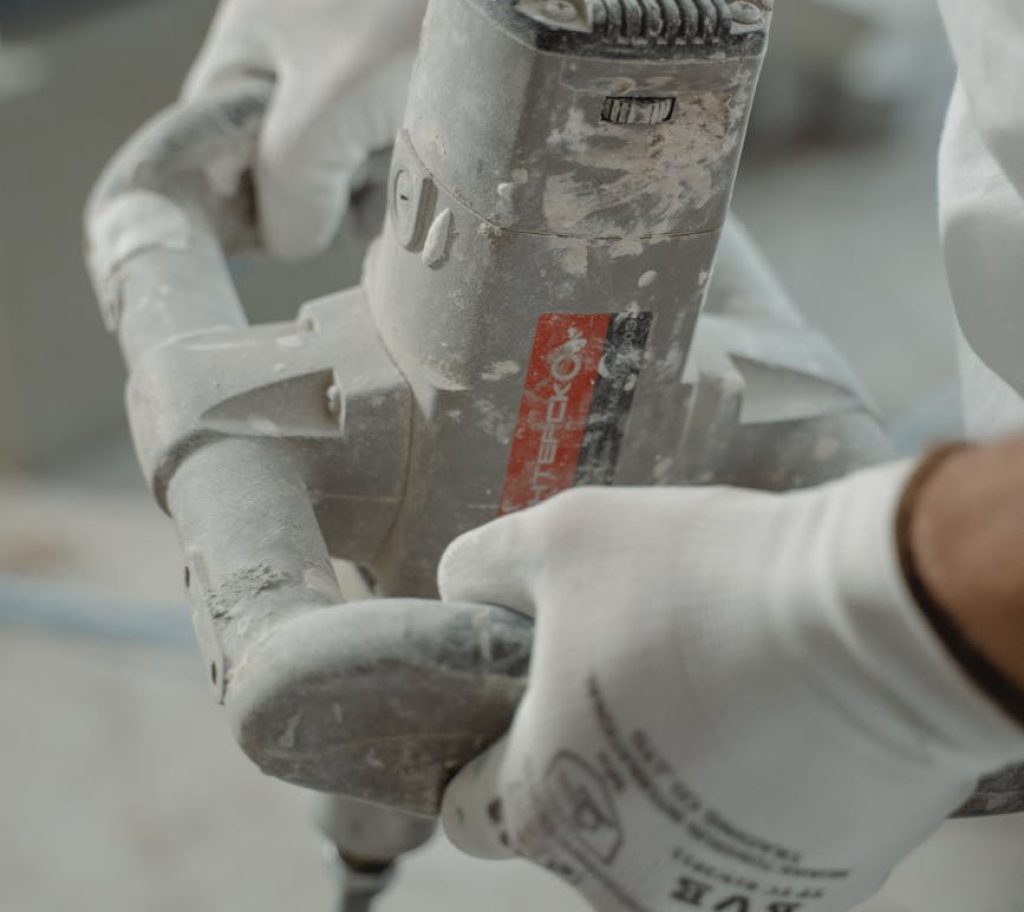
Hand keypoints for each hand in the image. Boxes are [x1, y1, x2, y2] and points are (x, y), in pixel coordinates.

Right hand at [183, 0, 450, 259]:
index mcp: (251, 42)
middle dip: (318, 191)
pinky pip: (386, 175)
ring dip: (370, 190)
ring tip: (403, 153)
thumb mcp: (326, 109)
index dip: (232, 196)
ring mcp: (354, 87)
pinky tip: (429, 161)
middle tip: (358, 167)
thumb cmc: (418, 23)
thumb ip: (285, 185)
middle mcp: (295, 62)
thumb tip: (288, 244)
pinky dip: (405, 181)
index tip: (279, 221)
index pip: (205, 142)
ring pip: (336, 182)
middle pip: (277, 173)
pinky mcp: (403, 109)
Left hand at [437, 464, 1023, 911]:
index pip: (468, 808)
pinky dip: (755, 785)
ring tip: (715, 681)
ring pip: (666, 834)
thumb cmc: (701, 584)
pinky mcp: (816, 885)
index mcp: (544, 809)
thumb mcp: (561, 539)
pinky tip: (778, 713)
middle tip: (632, 665)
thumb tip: (460, 587)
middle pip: (576, 816)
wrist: (876, 622)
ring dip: (675, 771)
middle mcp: (625, 881)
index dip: (481, 746)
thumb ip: (483, 568)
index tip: (519, 698)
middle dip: (586, 749)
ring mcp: (724, 894)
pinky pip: (752, 835)